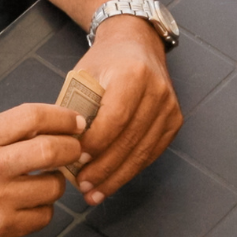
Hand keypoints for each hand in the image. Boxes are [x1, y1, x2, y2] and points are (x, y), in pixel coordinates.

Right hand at [0, 104, 83, 236]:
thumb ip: (15, 131)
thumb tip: (65, 124)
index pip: (33, 117)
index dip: (64, 118)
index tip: (77, 123)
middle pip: (51, 151)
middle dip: (72, 150)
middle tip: (75, 151)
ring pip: (54, 187)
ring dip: (56, 183)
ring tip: (40, 182)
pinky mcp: (3, 228)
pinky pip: (45, 215)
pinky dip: (43, 209)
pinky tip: (26, 205)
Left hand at [71, 16, 182, 204]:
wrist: (136, 43)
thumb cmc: (104, 61)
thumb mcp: (83, 75)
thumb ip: (75, 110)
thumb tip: (61, 150)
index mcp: (132, 74)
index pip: (114, 118)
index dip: (95, 144)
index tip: (75, 161)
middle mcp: (156, 91)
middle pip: (129, 140)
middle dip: (104, 168)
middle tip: (83, 186)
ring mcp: (169, 107)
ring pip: (142, 152)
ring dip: (117, 177)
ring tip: (94, 193)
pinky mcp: (174, 120)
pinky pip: (152, 152)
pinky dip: (131, 170)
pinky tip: (112, 182)